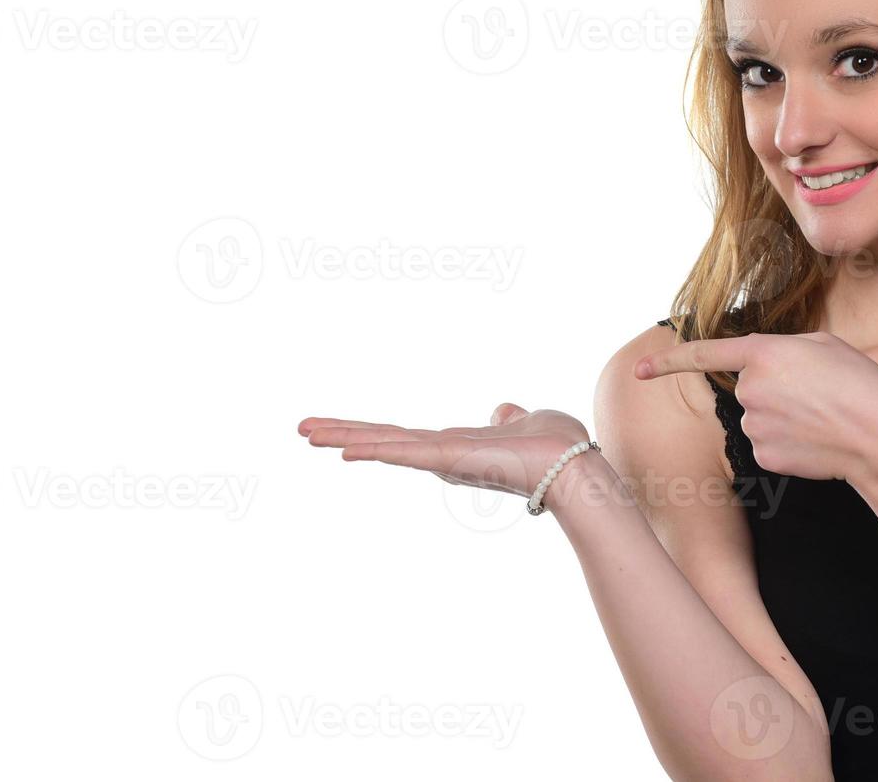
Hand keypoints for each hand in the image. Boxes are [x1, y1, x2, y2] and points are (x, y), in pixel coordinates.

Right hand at [298, 403, 594, 506]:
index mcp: (456, 446)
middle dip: (341, 433)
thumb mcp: (529, 421)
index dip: (369, 432)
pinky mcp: (452, 460)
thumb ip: (509, 416)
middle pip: (383, 440)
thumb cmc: (558, 446)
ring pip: (385, 445)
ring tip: (306, 433)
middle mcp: (442, 455)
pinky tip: (347, 451)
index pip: (403, 437)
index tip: (336, 431)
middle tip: (301, 429)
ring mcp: (444, 459)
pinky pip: (407, 453)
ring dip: (345, 437)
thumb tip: (502, 410)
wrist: (575, 467)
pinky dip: (377, 451)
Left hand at [635, 331, 877, 483]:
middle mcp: (750, 388)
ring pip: (757, 419)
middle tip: (817, 396)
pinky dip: (788, 445)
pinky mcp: (763, 457)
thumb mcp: (826, 346)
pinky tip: (815, 443)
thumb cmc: (861, 386)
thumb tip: (766, 369)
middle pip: (747, 390)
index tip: (639, 372)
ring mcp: (754, 426)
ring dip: (783, 419)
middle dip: (774, 392)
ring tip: (822, 418)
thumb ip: (785, 350)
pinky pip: (767, 446)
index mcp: (764, 353)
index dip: (668, 363)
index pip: (705, 355)